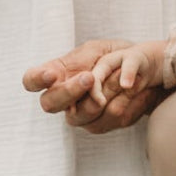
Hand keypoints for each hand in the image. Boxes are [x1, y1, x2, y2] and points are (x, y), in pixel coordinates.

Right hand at [23, 39, 162, 133]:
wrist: (144, 70)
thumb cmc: (113, 56)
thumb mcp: (96, 51)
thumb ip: (81, 62)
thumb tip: (64, 76)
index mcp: (56, 75)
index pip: (31, 81)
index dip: (36, 79)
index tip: (51, 74)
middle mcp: (62, 99)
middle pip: (50, 104)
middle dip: (69, 91)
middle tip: (89, 77)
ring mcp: (79, 115)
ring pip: (79, 117)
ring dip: (98, 97)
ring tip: (119, 78)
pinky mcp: (99, 125)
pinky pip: (105, 122)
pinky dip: (121, 103)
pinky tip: (133, 89)